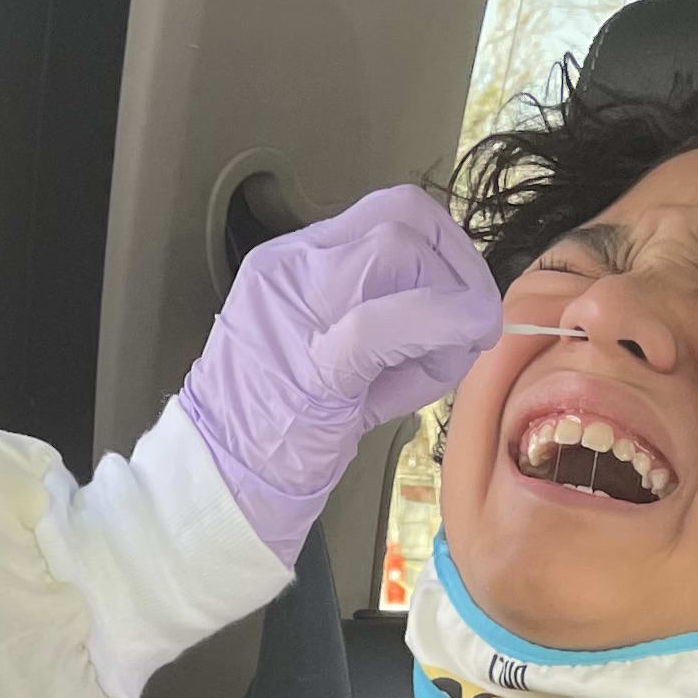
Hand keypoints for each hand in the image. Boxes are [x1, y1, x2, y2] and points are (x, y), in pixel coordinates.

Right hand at [177, 184, 501, 564]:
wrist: (218, 484)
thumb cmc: (276, 435)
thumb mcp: (333, 361)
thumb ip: (387, 329)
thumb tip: (460, 319)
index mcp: (293, 262)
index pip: (388, 213)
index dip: (444, 245)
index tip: (465, 295)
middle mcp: (291, 267)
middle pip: (401, 218)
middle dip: (459, 264)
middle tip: (479, 319)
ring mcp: (295, 304)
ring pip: (399, 249)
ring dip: (453, 295)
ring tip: (458, 349)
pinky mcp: (312, 358)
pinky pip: (386, 320)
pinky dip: (440, 323)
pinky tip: (464, 342)